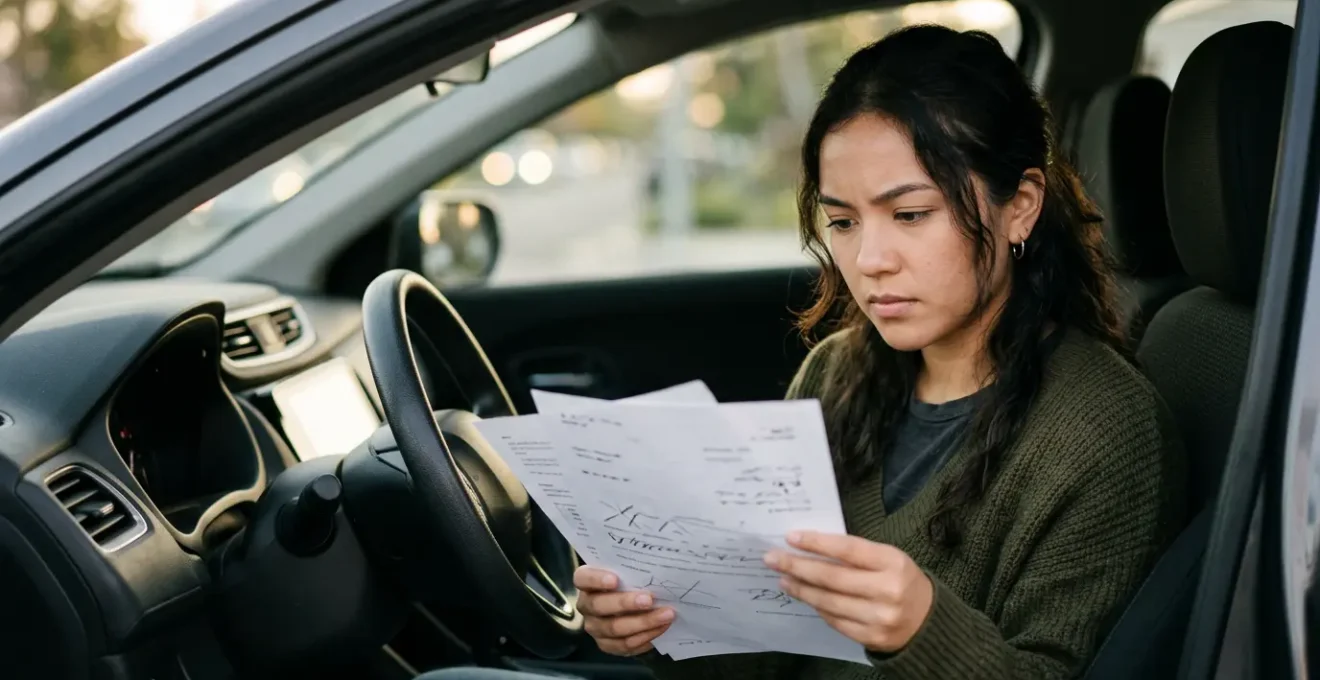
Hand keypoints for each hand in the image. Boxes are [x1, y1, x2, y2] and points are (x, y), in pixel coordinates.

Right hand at [573, 566, 675, 656]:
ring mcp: (595, 627)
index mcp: (586, 583)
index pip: (583, 578)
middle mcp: (586, 606)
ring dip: (643, 622)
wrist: (631, 606)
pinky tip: (661, 628)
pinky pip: (625, 644)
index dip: (596, 579)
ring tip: (666, 615)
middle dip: (625, 603)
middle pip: (599, 606)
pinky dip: (645, 636)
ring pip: (615, 628)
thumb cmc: (630, 582)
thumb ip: (634, 569)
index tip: (615, 579)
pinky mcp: (607, 644)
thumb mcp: (628, 572)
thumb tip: (657, 563)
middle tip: (649, 600)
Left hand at [763, 531, 932, 652]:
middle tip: (773, 559)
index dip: (817, 543)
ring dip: (801, 589)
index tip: (791, 537)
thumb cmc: (900, 580)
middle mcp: (887, 590)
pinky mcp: (870, 637)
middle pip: (832, 577)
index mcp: (893, 562)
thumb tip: (810, 548)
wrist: (927, 620)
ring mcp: (878, 617)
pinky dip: (817, 607)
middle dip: (798, 566)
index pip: (848, 550)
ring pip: (828, 601)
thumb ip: (855, 555)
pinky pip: (834, 620)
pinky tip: (805, 596)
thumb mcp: (887, 559)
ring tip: (784, 578)